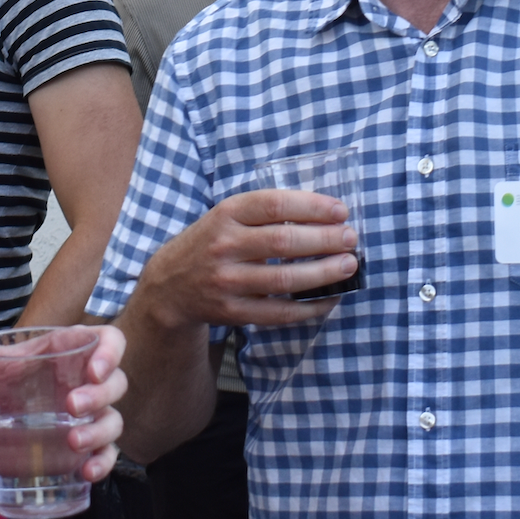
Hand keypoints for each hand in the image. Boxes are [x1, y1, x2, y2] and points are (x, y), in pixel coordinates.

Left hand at [0, 325, 129, 482]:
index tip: (93, 371)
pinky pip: (108, 453)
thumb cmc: (4, 374)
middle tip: (71, 406)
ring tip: (73, 443)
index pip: (111, 341)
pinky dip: (103, 464)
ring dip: (99, 432)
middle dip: (99, 397)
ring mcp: (92, 414)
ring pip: (114, 420)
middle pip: (116, 384)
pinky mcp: (88, 443)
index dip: (110, 353)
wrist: (0, 401)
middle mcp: (88, 381)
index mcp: (72, 351)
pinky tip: (86, 473)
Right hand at [132, 189, 355, 331]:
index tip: (341, 211)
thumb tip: (324, 213)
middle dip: (325, 240)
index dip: (312, 206)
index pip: (274, 205)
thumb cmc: (210, 243)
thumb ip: (264, 212)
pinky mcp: (233, 312)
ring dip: (323, 273)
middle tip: (351, 239)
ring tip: (348, 265)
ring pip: (285, 280)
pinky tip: (330, 299)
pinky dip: (310, 307)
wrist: (169, 285)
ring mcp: (227, 282)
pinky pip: (280, 313)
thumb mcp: (226, 216)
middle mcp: (224, 246)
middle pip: (284, 242)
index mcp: (225, 214)